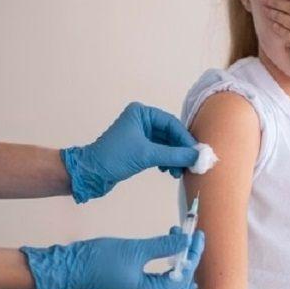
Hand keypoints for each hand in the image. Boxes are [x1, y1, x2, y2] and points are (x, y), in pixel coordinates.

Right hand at [20, 227, 204, 288]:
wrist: (73, 267)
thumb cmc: (101, 260)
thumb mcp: (137, 250)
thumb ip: (164, 246)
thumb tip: (186, 241)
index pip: (183, 274)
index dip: (193, 252)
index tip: (197, 233)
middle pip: (181, 279)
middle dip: (189, 255)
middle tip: (193, 234)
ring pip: (173, 279)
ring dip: (179, 258)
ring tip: (180, 236)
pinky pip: (162, 279)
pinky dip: (169, 263)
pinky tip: (172, 248)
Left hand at [61, 102, 198, 202]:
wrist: (90, 174)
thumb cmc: (114, 158)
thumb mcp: (147, 155)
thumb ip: (174, 155)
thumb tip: (199, 156)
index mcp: (141, 114)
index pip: (171, 124)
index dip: (185, 139)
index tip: (196, 153)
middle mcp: (142, 121)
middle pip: (171, 134)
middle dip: (180, 150)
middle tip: (191, 164)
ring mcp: (141, 135)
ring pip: (166, 145)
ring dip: (174, 158)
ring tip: (178, 172)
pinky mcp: (139, 149)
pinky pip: (160, 153)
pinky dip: (167, 162)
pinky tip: (169, 171)